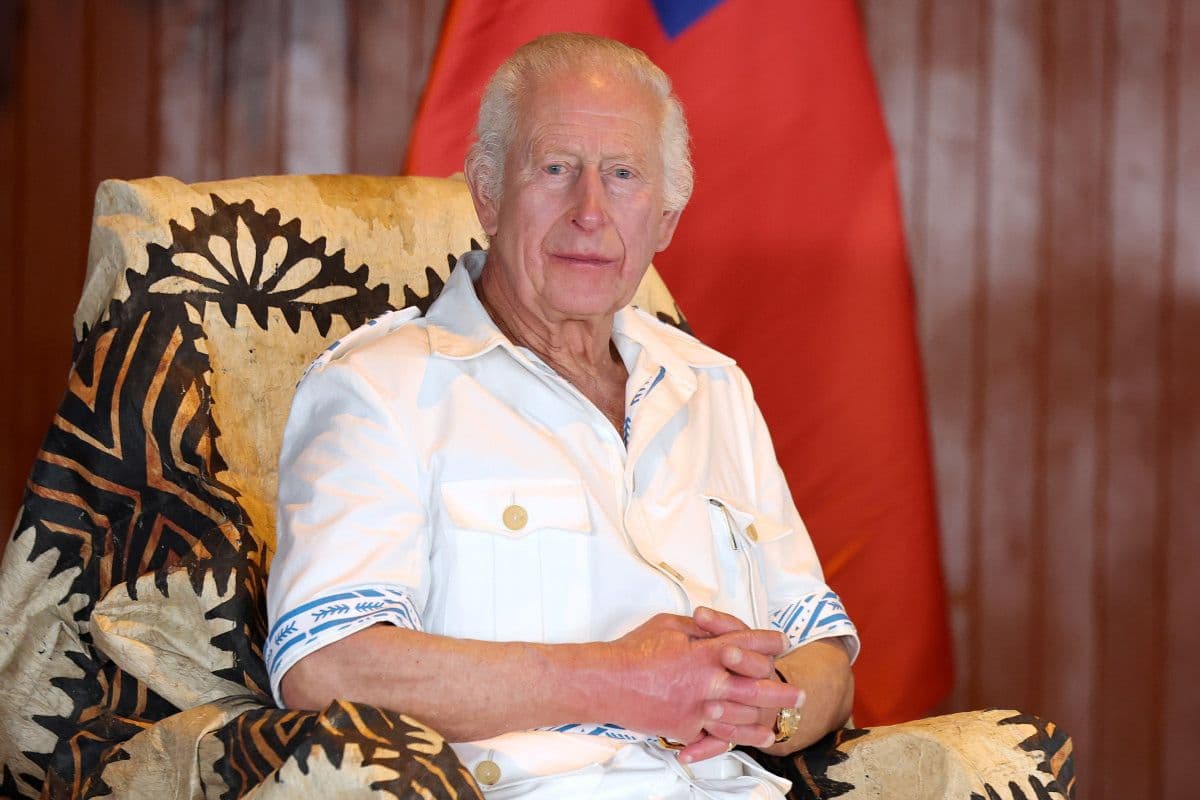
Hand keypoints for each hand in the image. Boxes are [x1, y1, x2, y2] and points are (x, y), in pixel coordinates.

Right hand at [602, 612, 797, 749]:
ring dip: (766, 716)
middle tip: (800, 695)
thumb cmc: (633, 651)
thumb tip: (714, 629)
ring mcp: (698, 707)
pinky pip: (718, 733)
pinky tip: (756, 737)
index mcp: (705, 650)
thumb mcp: (668, 624)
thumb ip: (698, 629)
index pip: (747, 643)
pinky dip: (739, 736)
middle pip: (756, 685)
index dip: (768, 641)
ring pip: (743, 714)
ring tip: (784, 718)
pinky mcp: (686, 727)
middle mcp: (708, 680)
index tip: (781, 642)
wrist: (608, 683)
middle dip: (781, 691)